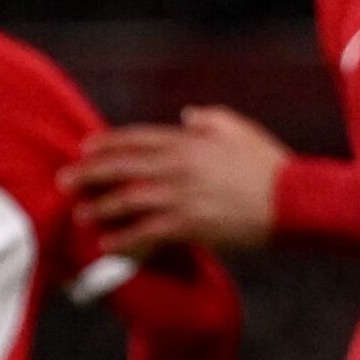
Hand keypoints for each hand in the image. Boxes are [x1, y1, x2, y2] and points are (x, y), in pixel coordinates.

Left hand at [69, 107, 289, 256]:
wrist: (295, 201)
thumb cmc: (269, 165)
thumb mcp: (239, 130)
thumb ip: (209, 119)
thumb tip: (187, 115)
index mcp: (189, 142)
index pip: (136, 138)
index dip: (107, 143)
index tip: (85, 147)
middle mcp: (179, 166)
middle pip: (122, 166)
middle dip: (89, 173)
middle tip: (64, 180)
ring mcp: (183, 196)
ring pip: (129, 200)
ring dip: (101, 207)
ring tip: (81, 214)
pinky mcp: (191, 224)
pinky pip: (148, 232)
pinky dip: (126, 238)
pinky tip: (109, 244)